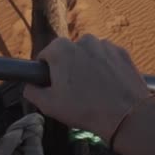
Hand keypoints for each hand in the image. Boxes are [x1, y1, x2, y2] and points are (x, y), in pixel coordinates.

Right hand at [24, 34, 149, 140]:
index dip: (47, 73)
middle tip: (75, 92)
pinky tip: (108, 87)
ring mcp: (105, 45)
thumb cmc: (84, 109)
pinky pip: (107, 58)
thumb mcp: (48, 105)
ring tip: (94, 91)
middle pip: (69, 54)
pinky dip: (106, 68)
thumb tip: (29, 86)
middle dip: (69, 68)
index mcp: (61, 49)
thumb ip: (32, 91)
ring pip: (89, 55)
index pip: (46, 56)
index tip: (55, 87)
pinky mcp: (122, 52)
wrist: (125, 115)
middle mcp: (83, 40)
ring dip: (88, 67)